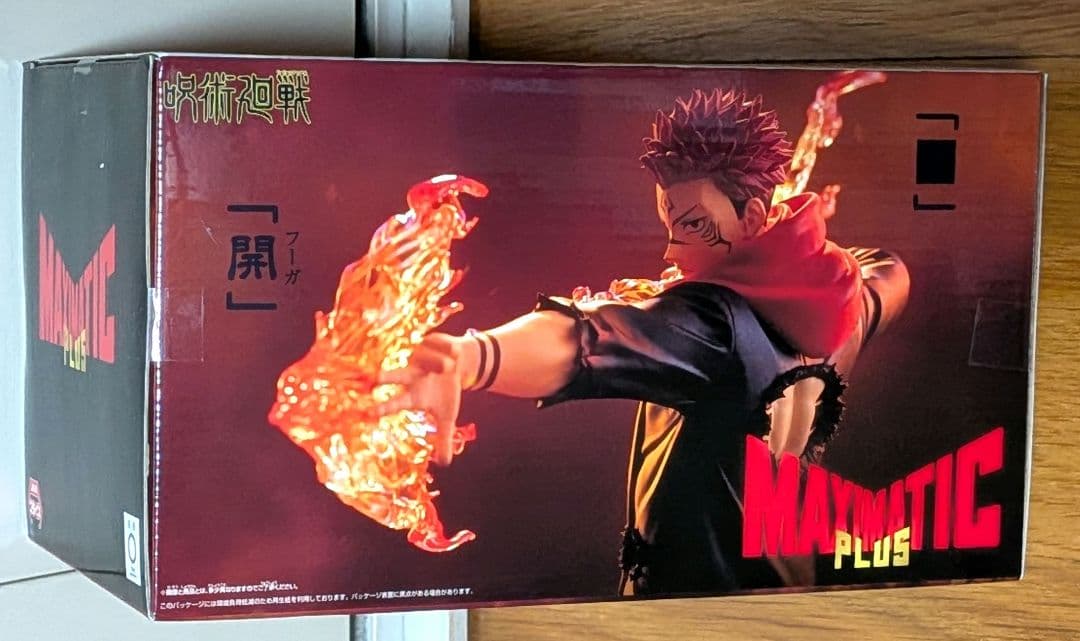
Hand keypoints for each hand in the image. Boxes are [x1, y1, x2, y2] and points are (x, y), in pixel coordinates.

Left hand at [375, 333, 465, 465]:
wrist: (459, 365)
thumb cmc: (447, 392)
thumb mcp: (447, 417)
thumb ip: (444, 439)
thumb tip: (444, 464)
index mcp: (414, 394)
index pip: (397, 403)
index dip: (384, 408)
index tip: (369, 414)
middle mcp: (411, 375)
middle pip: (397, 376)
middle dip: (387, 376)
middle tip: (374, 378)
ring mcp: (417, 357)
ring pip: (434, 361)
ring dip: (444, 364)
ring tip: (450, 368)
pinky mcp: (426, 341)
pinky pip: (443, 347)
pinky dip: (450, 351)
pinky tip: (453, 355)